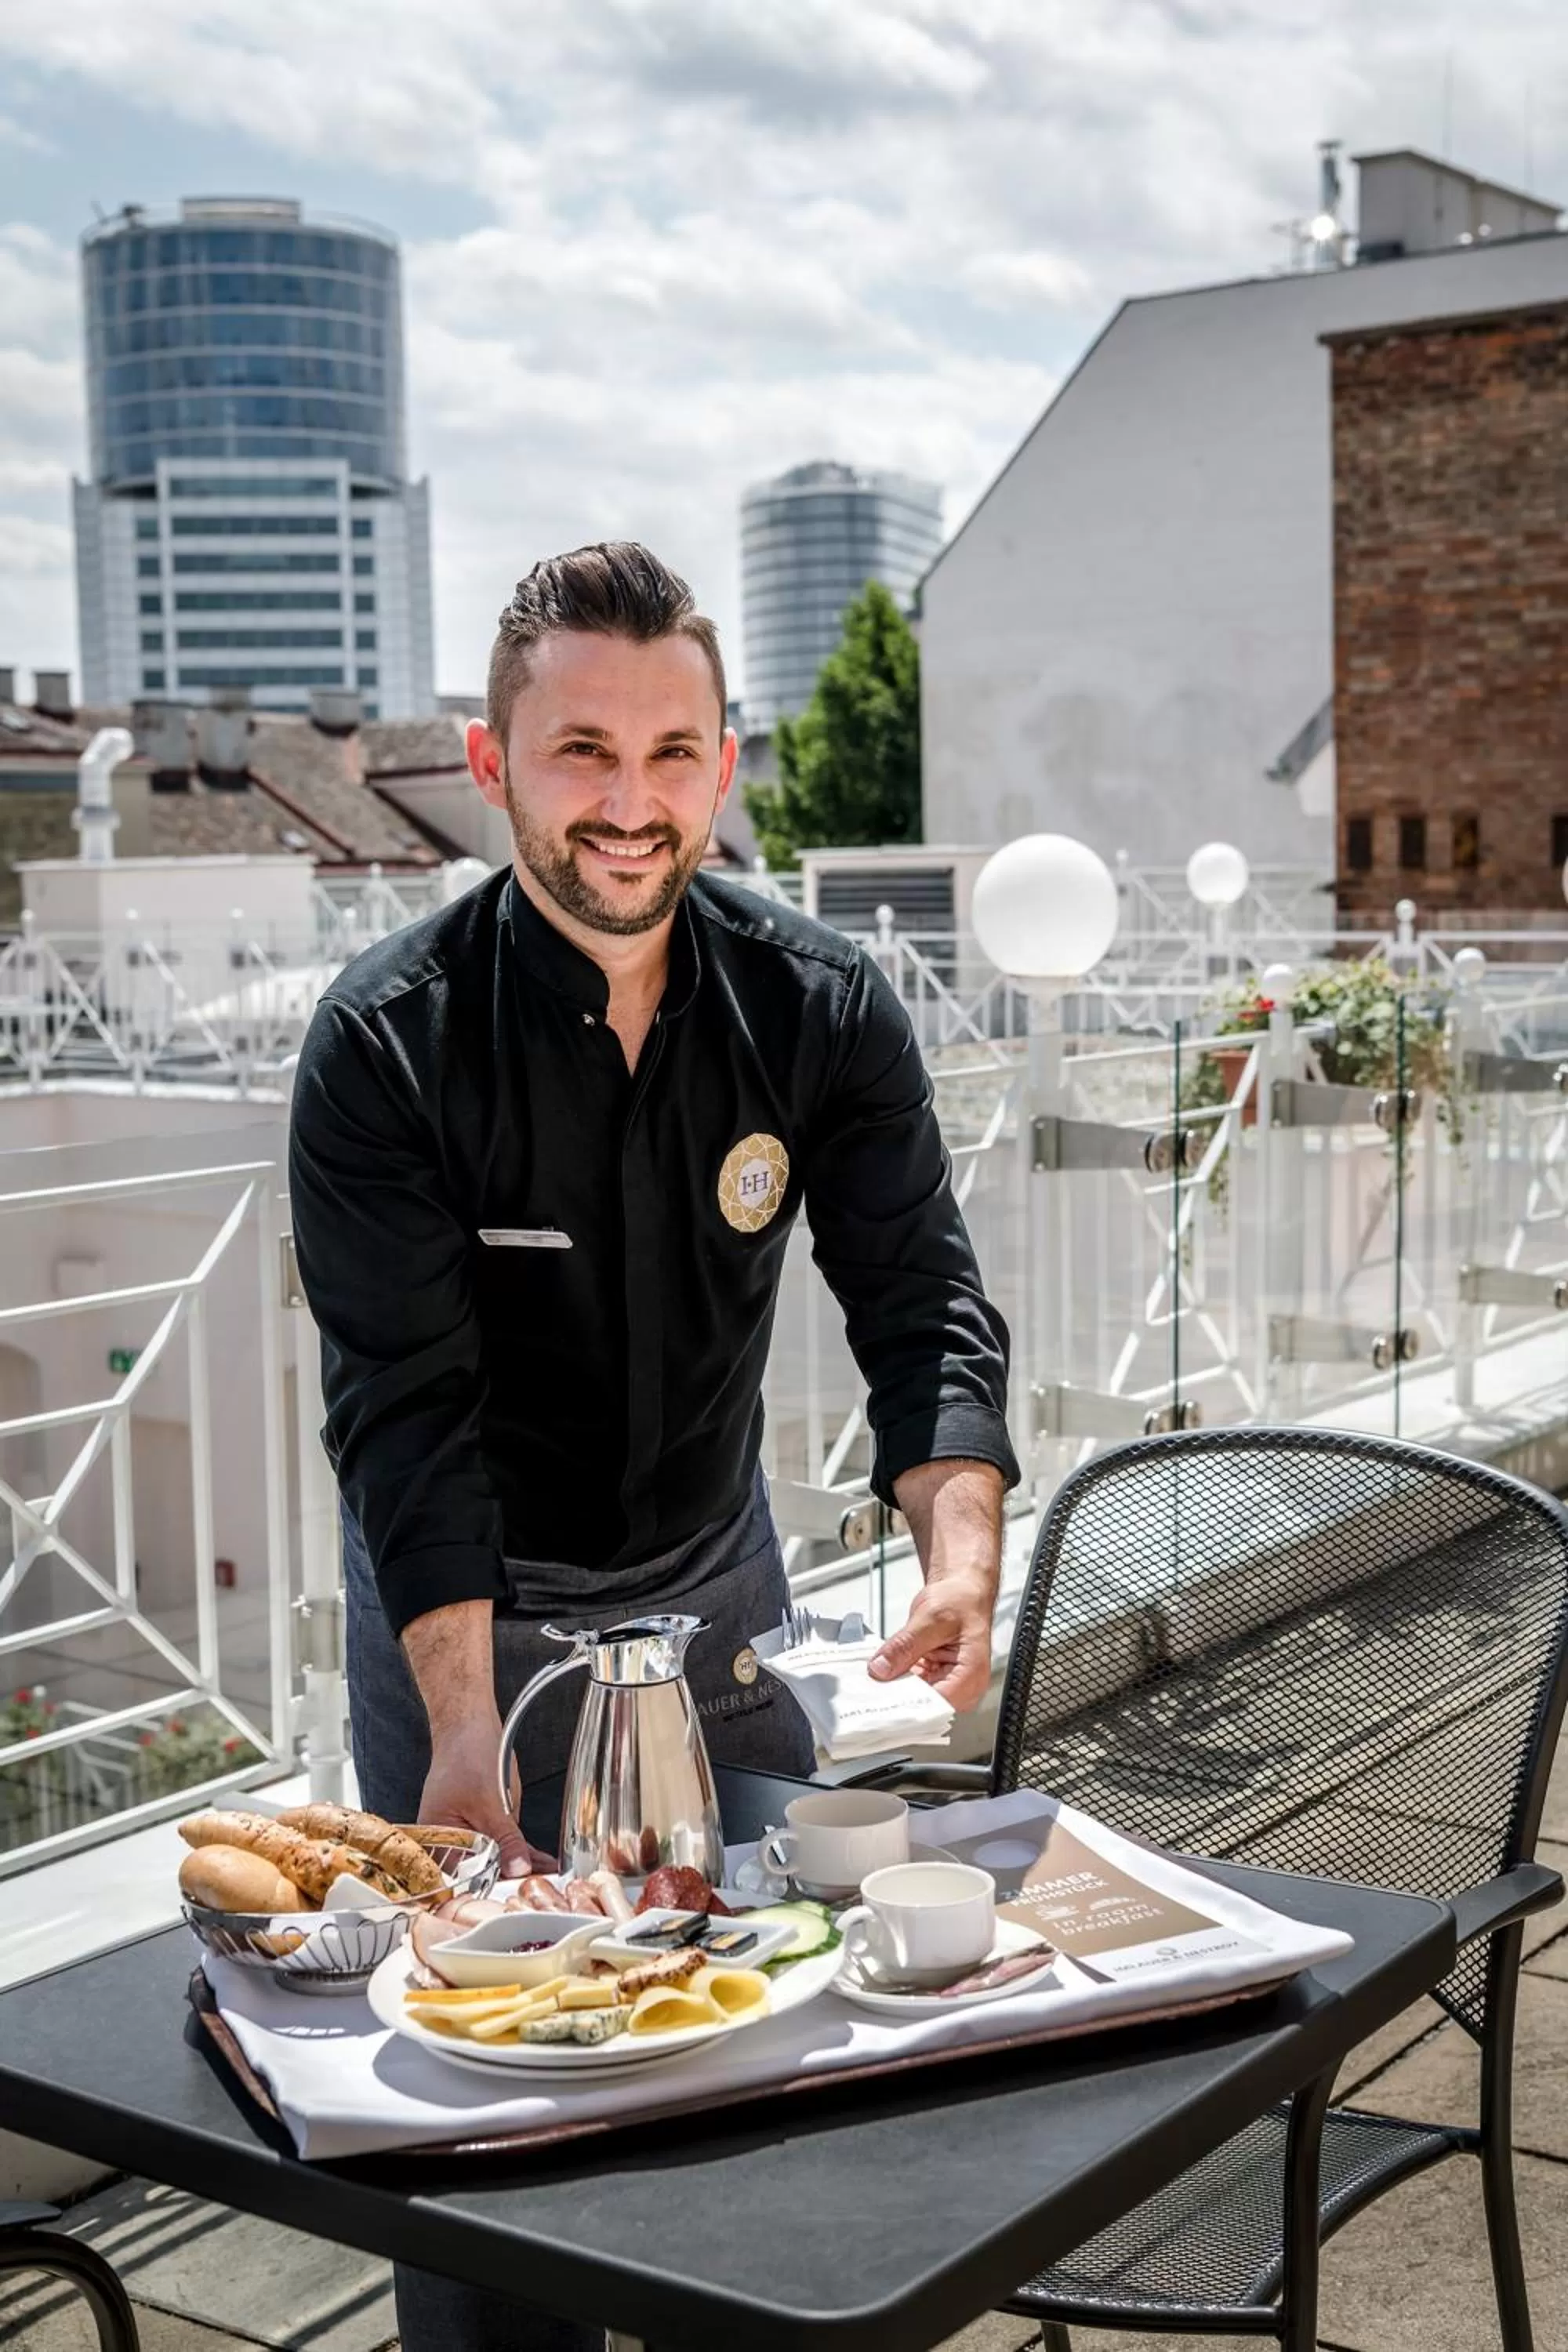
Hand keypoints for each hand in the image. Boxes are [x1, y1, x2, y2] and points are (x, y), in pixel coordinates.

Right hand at [419, 1710, 555, 1877]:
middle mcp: (449, 1841)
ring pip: (495, 1859)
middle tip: (538, 1887)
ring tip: (547, 1877)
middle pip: (480, 1872)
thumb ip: (506, 1840)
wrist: (469, 1723)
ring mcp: (468, 1831)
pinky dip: (521, 1850)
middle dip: (509, 1880)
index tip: (518, 1894)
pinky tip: (542, 1860)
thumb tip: (519, 1870)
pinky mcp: (483, 1822)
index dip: (491, 1888)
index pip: (462, 1879)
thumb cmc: (466, 1755)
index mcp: (437, 1841)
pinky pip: (502, 1843)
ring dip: (519, 1867)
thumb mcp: (490, 1804)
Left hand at [867, 1573, 995, 1710]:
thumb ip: (904, 1645)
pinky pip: (911, 1687)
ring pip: (914, 1699)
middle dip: (895, 1697)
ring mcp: (948, 1685)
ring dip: (893, 1689)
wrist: (962, 1591)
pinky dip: (896, 1679)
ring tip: (874, 1676)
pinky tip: (883, 1671)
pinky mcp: (934, 1680)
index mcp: (971, 1675)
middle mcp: (963, 1687)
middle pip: (923, 1707)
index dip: (905, 1705)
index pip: (934, 1705)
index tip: (879, 1700)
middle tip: (869, 1687)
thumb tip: (881, 1669)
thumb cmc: (960, 1600)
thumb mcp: (930, 1618)